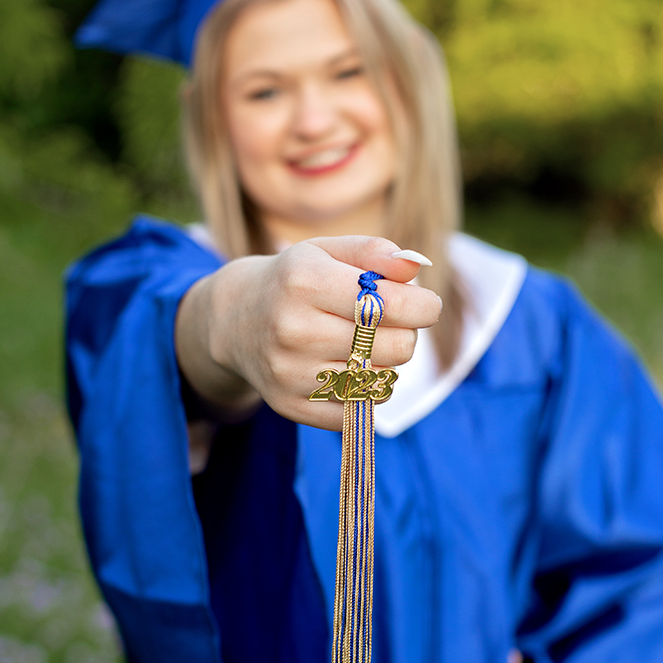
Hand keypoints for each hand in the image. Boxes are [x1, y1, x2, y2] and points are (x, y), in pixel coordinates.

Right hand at [175, 236, 441, 429]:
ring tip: (367, 346)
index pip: (390, 305)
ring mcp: (290, 373)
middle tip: (389, 325)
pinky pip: (359, 411)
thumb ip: (374, 252)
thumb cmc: (295, 281)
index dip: (423, 307)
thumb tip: (416, 268)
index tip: (427, 305)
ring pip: (381, 381)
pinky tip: (351, 371)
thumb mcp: (326, 251)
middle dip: (406, 334)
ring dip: (386, 364)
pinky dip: (366, 393)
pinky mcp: (291, 405)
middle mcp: (294, 329)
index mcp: (305, 282)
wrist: (235, 321)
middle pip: (395, 348)